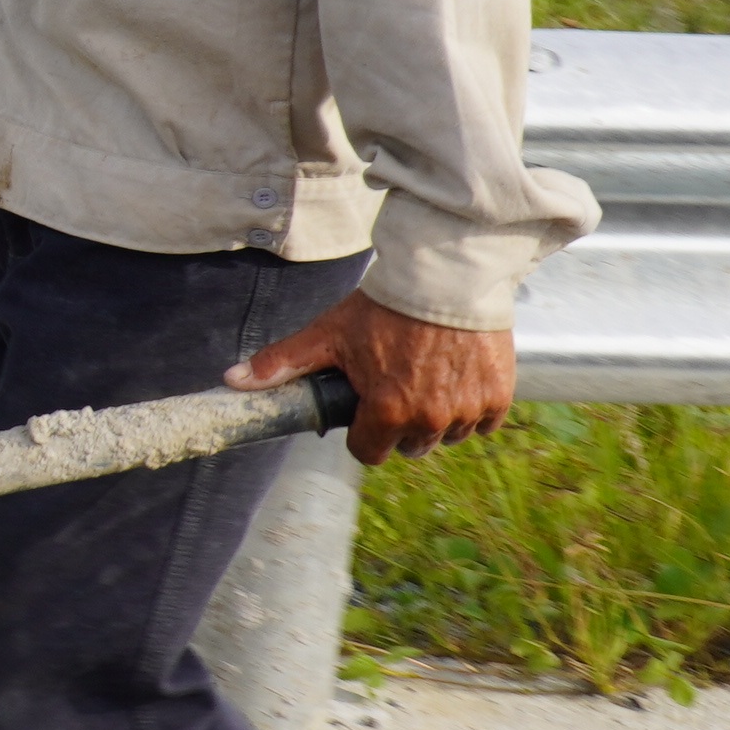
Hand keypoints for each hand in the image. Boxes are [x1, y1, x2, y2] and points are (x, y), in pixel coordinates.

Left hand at [231, 291, 513, 466]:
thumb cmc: (383, 306)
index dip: (361, 431)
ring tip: (426, 379)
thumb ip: (281, 363)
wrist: (446, 276)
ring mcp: (468, 409)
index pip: (369, 452)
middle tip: (395, 387)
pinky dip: (472, 406)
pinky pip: (483, 422)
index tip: (364, 407)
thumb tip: (230, 381)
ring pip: (447, 436)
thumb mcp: (328, 333)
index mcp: (388, 411)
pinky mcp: (498, 396)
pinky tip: (456, 378)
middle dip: (398, 425)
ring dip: (437, 418)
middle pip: (408, 446)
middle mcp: (431, 419)